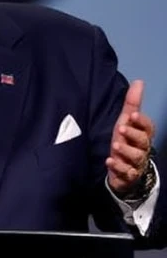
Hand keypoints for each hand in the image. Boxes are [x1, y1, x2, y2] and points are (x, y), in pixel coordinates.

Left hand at [106, 80, 154, 194]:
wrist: (123, 168)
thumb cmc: (126, 141)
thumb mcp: (126, 121)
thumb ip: (132, 103)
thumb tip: (139, 81)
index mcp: (143, 134)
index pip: (147, 127)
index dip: (141, 121)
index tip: (131, 115)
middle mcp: (142, 149)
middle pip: (143, 141)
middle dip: (132, 134)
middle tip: (120, 128)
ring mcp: (136, 163)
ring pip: (135, 157)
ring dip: (125, 151)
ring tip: (114, 145)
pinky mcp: (127, 175)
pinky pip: (126, 173)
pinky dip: (118, 167)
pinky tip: (109, 161)